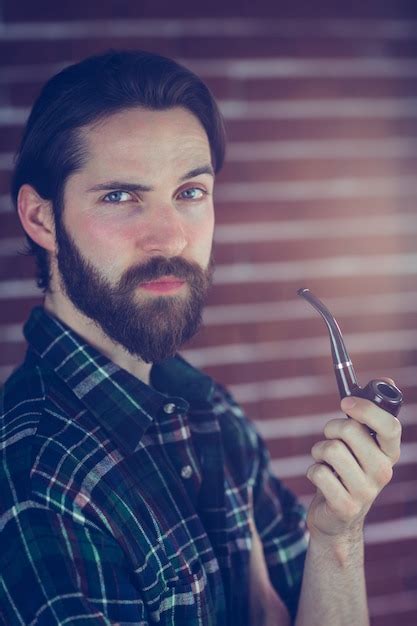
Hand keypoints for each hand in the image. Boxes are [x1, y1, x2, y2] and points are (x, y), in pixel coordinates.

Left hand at [305, 378, 401, 541]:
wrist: (338, 518)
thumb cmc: (347, 470)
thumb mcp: (362, 444)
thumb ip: (370, 416)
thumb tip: (389, 381)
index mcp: (390, 453)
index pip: (390, 425)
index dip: (366, 409)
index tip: (345, 403)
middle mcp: (383, 472)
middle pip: (349, 430)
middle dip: (331, 428)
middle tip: (331, 438)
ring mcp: (366, 491)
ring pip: (330, 449)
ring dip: (319, 451)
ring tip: (325, 461)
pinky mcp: (346, 506)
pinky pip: (317, 472)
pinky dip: (312, 471)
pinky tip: (321, 480)